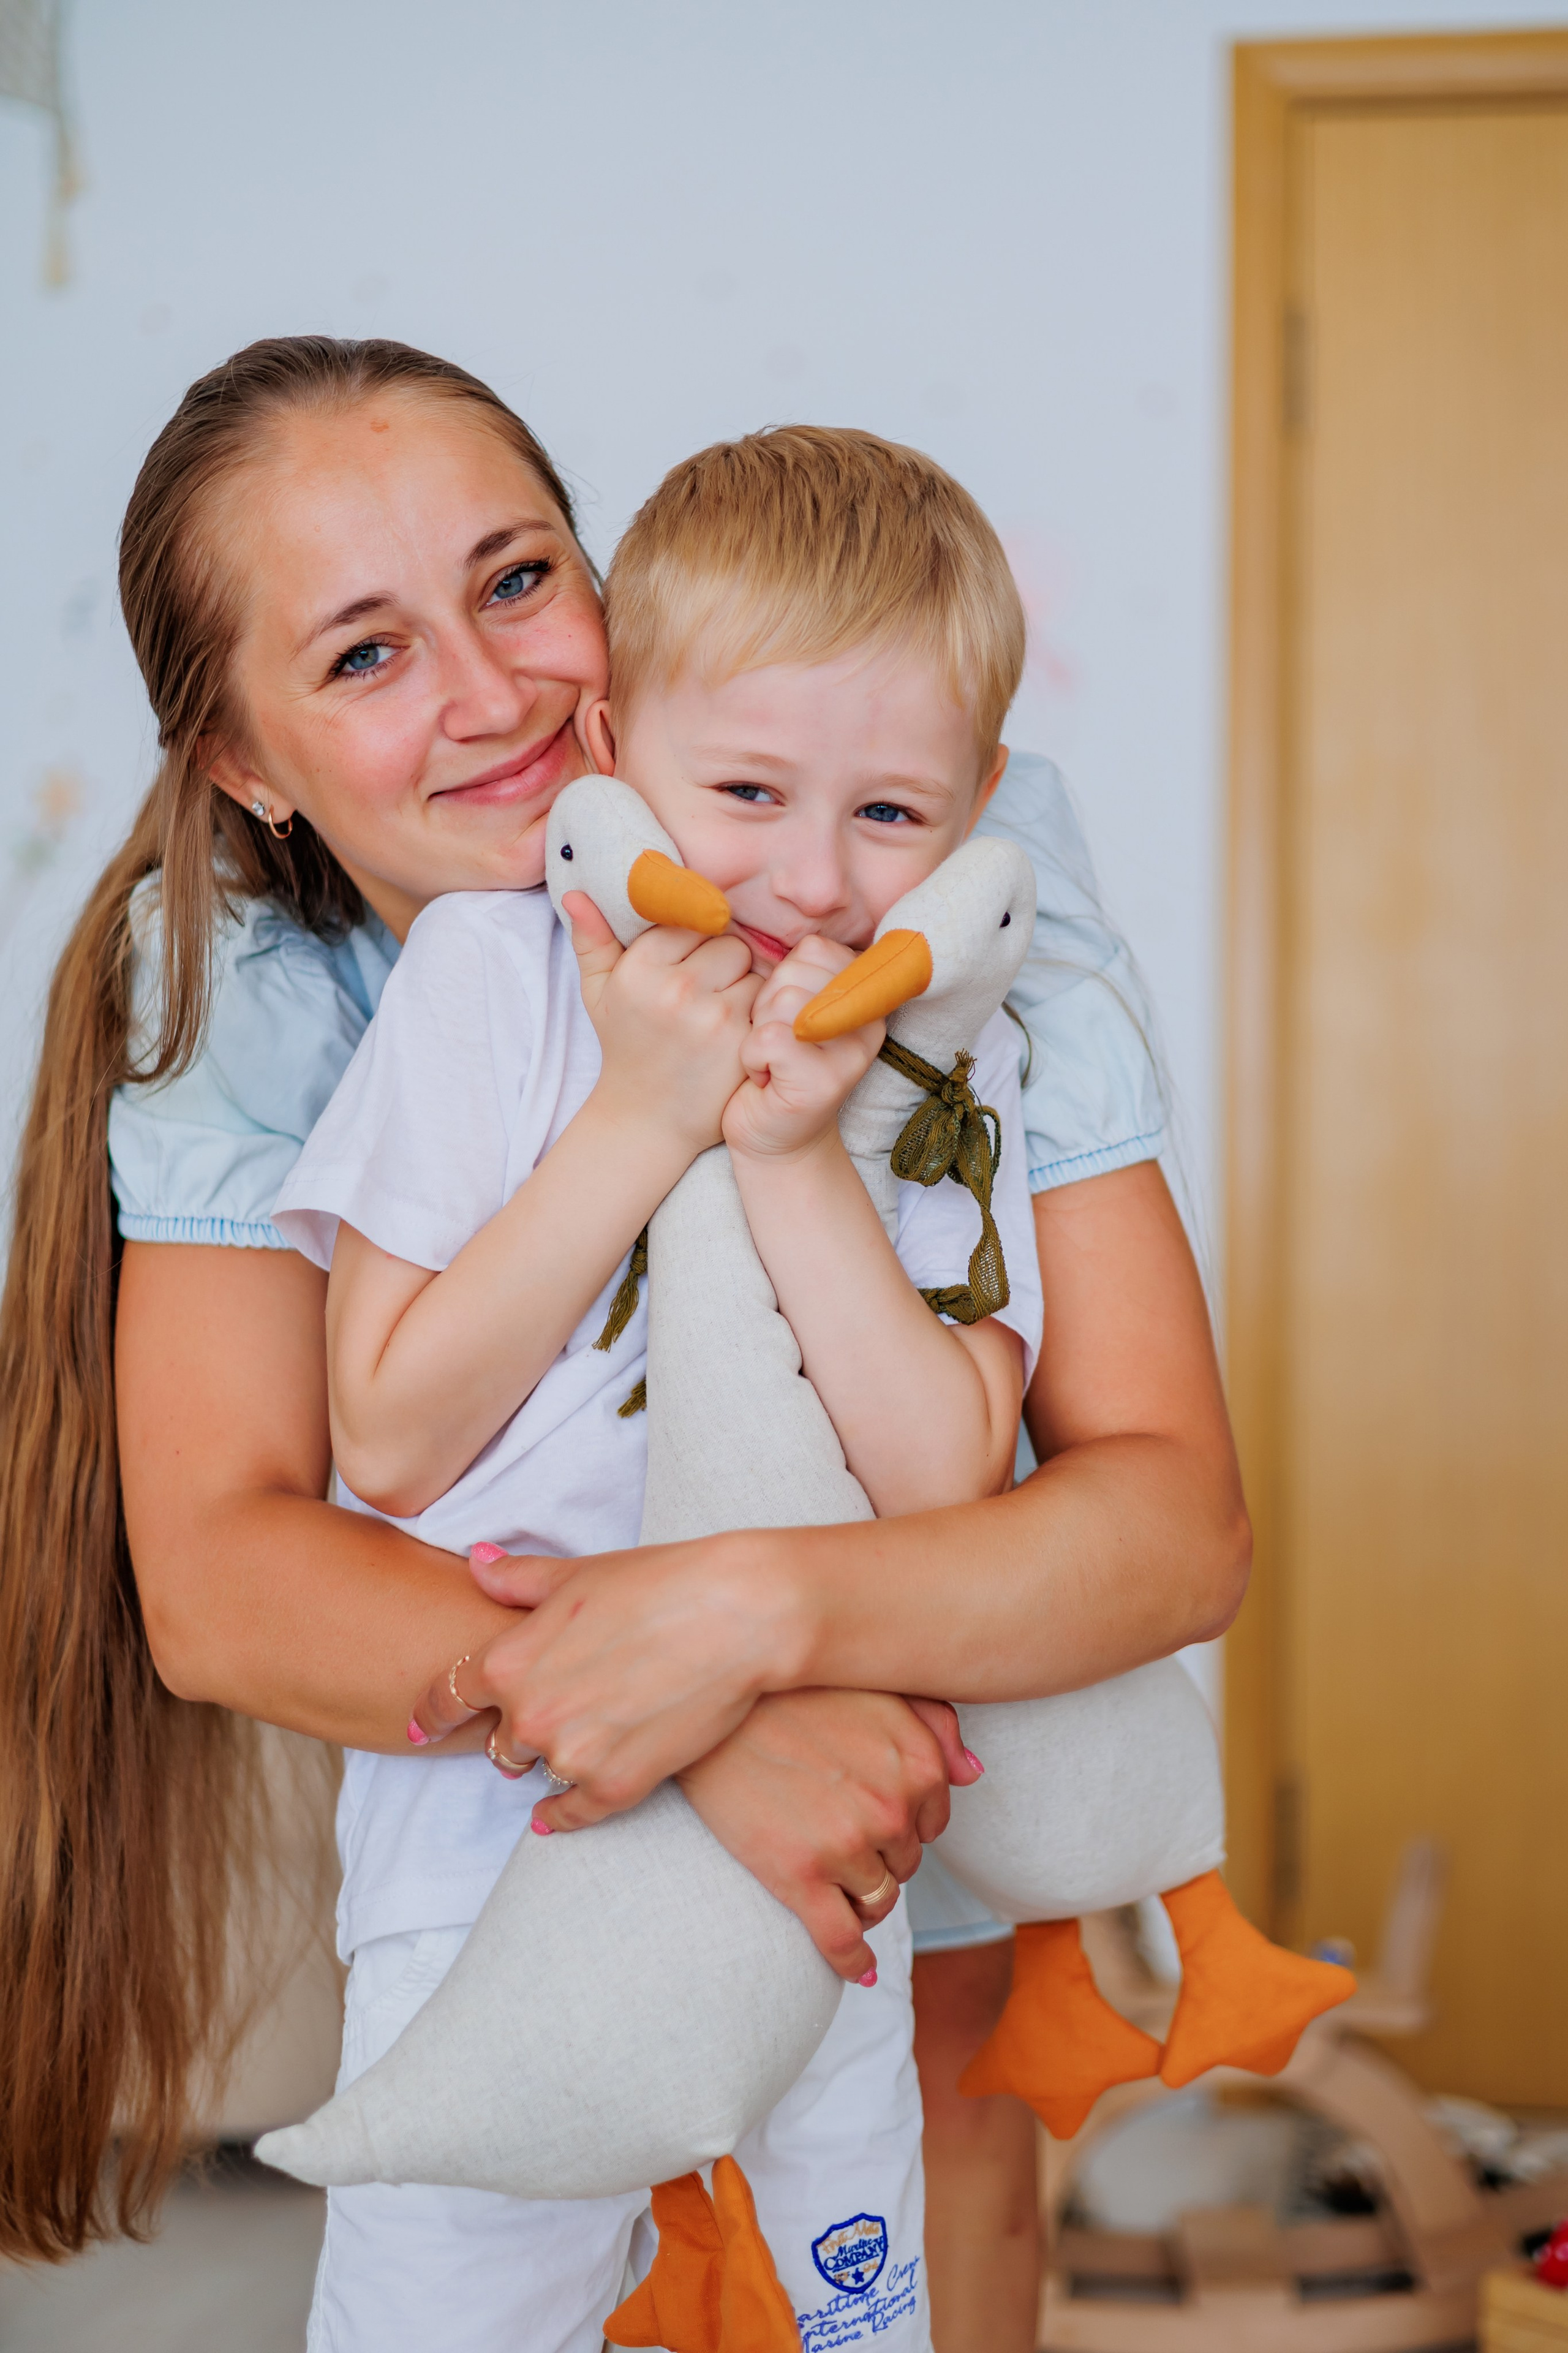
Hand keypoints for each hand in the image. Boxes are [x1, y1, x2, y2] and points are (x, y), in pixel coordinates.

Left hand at [406, 1531, 792, 1812]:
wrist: (737, 1616)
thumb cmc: (658, 1582)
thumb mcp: (575, 1574)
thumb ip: (516, 1579)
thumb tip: (476, 1562)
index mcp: (508, 1662)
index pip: (447, 1699)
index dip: (432, 1714)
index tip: (422, 1728)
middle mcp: (529, 1717)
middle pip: (498, 1742)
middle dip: (517, 1728)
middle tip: (551, 1709)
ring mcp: (572, 1757)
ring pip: (538, 1772)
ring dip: (553, 1757)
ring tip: (582, 1735)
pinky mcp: (617, 1787)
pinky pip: (571, 1815)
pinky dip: (562, 1814)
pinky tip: (556, 1812)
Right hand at [564, 892, 760, 1155]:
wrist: (647, 1119)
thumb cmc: (625, 1047)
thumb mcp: (598, 994)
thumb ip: (592, 941)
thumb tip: (577, 893)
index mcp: (639, 970)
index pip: (689, 921)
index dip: (694, 942)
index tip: (685, 967)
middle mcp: (676, 989)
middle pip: (728, 941)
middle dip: (722, 962)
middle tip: (705, 992)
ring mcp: (713, 1016)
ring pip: (752, 968)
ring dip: (744, 985)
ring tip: (719, 1012)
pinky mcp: (743, 1040)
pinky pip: (766, 1001)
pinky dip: (758, 1012)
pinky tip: (736, 1031)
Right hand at [680, 1689, 977, 1981]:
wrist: (711, 1710)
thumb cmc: (794, 1693)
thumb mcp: (876, 1690)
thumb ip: (934, 1724)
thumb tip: (972, 1775)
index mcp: (915, 1763)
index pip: (931, 1823)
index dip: (903, 1825)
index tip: (870, 1816)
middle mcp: (890, 1807)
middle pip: (904, 1863)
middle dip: (880, 1857)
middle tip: (836, 1835)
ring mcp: (845, 1846)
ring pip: (877, 1901)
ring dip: (862, 1900)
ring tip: (831, 1881)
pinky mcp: (799, 1876)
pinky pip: (840, 1940)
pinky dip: (853, 1961)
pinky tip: (858, 1970)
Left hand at [723, 936, 883, 1161]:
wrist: (774, 1139)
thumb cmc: (776, 1067)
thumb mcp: (793, 1010)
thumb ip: (798, 975)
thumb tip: (769, 922)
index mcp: (864, 996)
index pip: (814, 948)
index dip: (782, 975)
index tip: (785, 1014)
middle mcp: (868, 1022)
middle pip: (795, 973)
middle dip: (766, 1005)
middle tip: (775, 1042)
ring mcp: (850, 1053)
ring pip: (782, 1002)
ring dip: (758, 1031)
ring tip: (770, 1059)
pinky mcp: (823, 1081)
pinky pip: (769, 1038)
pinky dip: (751, 1057)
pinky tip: (764, 1077)